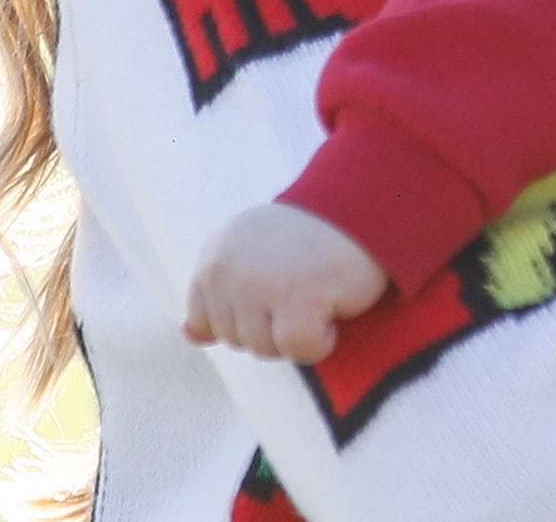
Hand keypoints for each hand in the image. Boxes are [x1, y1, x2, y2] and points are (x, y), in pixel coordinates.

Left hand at [181, 201, 388, 362]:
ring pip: (265, 349)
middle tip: (302, 286)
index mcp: (215, 254)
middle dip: (273, 327)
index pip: (204, 320)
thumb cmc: (312, 238)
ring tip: (317, 292)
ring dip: (297, 334)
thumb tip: (189, 335)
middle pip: (236, 341)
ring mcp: (259, 282)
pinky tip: (332, 308)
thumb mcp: (253, 256)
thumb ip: (220, 293)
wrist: (366, 205)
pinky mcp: (295, 296)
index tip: (275, 289)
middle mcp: (228, 267)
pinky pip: (299, 349)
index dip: (246, 316)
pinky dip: (322, 342)